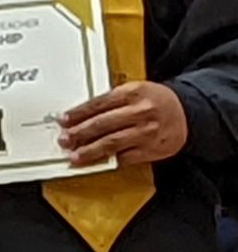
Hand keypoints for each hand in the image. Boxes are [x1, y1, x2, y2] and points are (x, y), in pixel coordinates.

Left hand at [59, 80, 187, 166]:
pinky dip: (111, 159)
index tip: (65, 120)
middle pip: (102, 124)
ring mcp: (146, 133)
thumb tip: (84, 112)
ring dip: (91, 151)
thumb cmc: (156, 99)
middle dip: (80, 133)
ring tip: (76, 156)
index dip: (78, 113)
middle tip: (64, 139)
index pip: (98, 104)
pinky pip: (127, 156)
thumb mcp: (134, 89)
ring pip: (112, 143)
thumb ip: (112, 99)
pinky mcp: (152, 150)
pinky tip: (98, 161)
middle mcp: (138, 113)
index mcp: (131, 93)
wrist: (187, 113)